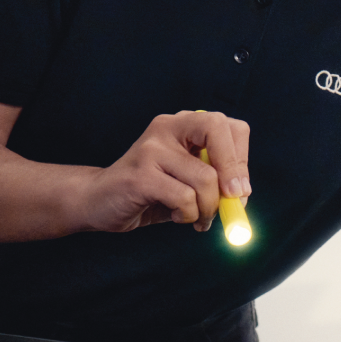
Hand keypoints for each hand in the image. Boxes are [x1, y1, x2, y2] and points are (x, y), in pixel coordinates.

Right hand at [79, 110, 250, 234]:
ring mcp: (152, 148)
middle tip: (234, 199)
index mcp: (183, 124)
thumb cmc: (149, 193)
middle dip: (233, 171)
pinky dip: (188, 214)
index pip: (229, 126)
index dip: (241, 159)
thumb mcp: (188, 181)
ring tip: (196, 217)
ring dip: (208, 207)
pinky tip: (177, 216)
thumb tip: (241, 195)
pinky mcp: (141, 174)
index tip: (240, 189)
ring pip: (205, 178)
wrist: (99, 201)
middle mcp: (168, 127)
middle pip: (218, 130)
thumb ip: (215, 181)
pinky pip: (184, 197)